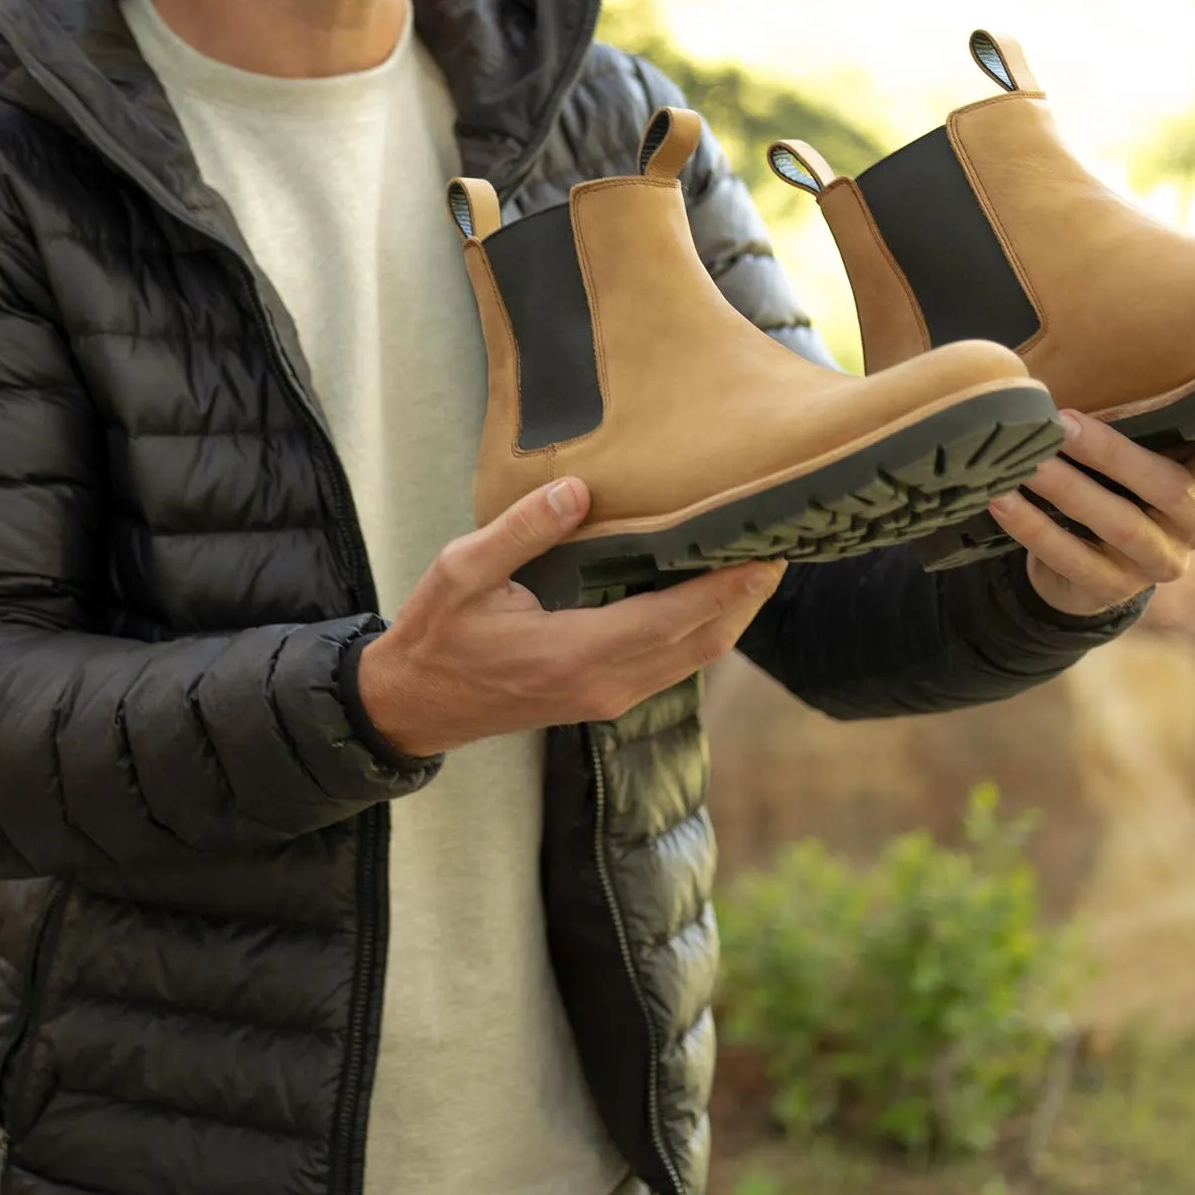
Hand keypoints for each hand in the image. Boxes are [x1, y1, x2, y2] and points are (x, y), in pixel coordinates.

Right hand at [355, 477, 783, 757]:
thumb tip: (577, 488)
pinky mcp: (603, 697)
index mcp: (575, 654)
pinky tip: (706, 591)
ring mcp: (607, 697)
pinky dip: (699, 628)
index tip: (768, 550)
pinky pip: (672, 663)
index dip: (729, 587)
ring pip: (693, 658)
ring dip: (729, 614)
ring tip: (754, 561)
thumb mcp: (462, 571)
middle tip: (781, 542)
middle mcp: (604, 684)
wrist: (413, 706)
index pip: (675, 619)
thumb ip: (520, 531)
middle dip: (746, 597)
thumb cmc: (436, 635)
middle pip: (702, 643)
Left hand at [988, 410, 1194, 618]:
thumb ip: (1137, 418)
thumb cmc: (1116, 480)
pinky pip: (1071, 557)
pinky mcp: (1112, 587)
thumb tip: (1073, 356)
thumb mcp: (1138, 449)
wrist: (1082, 558)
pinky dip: (1032, 526)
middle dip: (1113, 454)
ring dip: (1067, 488)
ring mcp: (1158, 561)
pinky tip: (1001, 499)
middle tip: (1062, 424)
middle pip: (1170, 488)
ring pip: (1119, 524)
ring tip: (1025, 460)